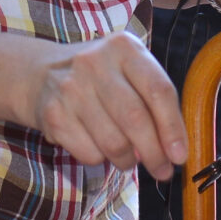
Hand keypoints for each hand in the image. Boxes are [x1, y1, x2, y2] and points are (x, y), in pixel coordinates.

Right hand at [15, 31, 186, 180]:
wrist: (40, 74)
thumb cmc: (100, 78)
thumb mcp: (128, 72)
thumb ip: (153, 102)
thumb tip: (172, 151)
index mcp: (124, 48)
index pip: (158, 90)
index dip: (173, 127)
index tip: (180, 155)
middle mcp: (95, 62)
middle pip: (135, 119)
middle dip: (154, 153)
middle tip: (162, 171)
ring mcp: (71, 88)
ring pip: (113, 142)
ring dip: (126, 160)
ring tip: (127, 158)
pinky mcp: (53, 114)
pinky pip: (89, 153)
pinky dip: (100, 159)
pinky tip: (97, 146)